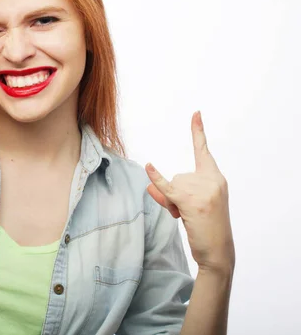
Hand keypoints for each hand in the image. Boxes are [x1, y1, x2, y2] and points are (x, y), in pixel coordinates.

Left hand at [145, 111, 234, 273]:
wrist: (218, 252)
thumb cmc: (206, 228)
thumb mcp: (191, 205)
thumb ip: (169, 190)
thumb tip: (148, 180)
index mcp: (216, 178)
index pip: (204, 151)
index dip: (198, 131)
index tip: (195, 113)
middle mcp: (211, 179)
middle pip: (178, 176)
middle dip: (176, 195)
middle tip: (190, 214)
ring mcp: (201, 189)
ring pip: (171, 186)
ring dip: (172, 203)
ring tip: (188, 217)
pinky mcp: (188, 199)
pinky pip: (166, 187)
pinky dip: (155, 178)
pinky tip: (148, 166)